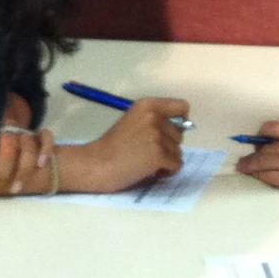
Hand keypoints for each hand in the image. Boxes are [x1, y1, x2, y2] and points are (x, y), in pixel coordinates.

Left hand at [0, 126, 58, 198]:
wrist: (24, 160)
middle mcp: (9, 131)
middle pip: (7, 145)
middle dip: (0, 173)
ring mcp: (26, 133)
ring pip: (27, 145)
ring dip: (22, 170)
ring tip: (15, 190)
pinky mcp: (43, 136)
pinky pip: (46, 137)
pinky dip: (45, 149)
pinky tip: (41, 164)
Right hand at [58, 99, 188, 192]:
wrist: (96, 164)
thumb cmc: (112, 145)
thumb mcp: (132, 121)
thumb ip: (154, 120)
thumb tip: (179, 130)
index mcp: (148, 106)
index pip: (182, 107)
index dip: (179, 122)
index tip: (168, 133)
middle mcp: (154, 117)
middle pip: (180, 134)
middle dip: (169, 145)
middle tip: (150, 152)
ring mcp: (157, 136)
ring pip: (179, 151)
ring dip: (167, 160)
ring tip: (148, 163)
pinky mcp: (158, 155)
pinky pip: (176, 165)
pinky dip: (167, 172)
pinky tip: (153, 172)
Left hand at [235, 123, 278, 194]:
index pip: (269, 129)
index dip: (261, 135)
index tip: (258, 140)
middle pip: (263, 149)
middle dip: (253, 154)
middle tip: (244, 159)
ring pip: (262, 165)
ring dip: (250, 166)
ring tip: (243, 168)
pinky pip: (271, 179)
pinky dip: (262, 177)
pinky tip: (258, 177)